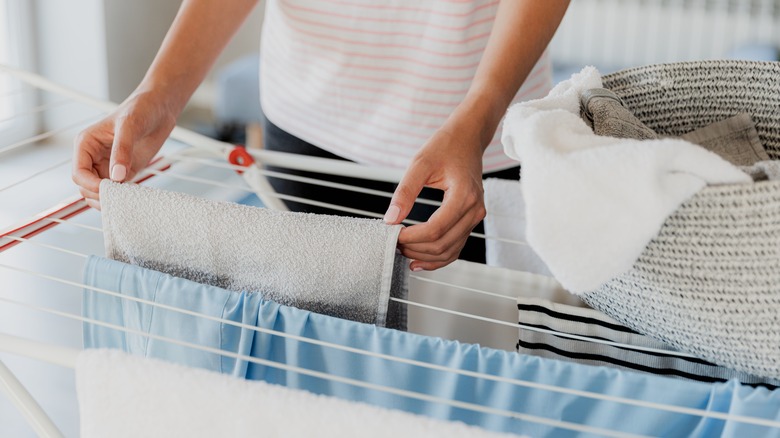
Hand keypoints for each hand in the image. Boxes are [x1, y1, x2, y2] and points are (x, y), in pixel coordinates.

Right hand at [72, 91, 177, 208]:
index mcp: (86, 144)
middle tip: (120, 196)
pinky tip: (133, 196)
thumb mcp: (130, 126)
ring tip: (126, 198)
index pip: (78, 173)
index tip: (109, 188)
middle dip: (99, 194)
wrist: (159, 109)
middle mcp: (93, 157)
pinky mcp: (123, 173)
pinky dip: (121, 198)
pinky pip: (116, 191)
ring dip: (108, 200)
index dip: (90, 184)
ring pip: (98, 192)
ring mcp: (107, 167)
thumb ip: (122, 150)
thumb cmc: (141, 110)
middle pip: (85, 187)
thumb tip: (117, 177)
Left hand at [384, 127, 485, 270]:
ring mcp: (475, 217)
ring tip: (402, 250)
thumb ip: (404, 192)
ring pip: (449, 251)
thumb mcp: (419, 164)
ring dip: (425, 256)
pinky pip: (455, 247)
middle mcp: (474, 210)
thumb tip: (390, 218)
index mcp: (464, 195)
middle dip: (415, 248)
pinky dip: (438, 257)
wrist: (467, 139)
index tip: (393, 234)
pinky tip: (419, 259)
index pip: (436, 229)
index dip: (412, 237)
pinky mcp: (471, 220)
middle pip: (442, 244)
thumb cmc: (445, 146)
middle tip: (393, 243)